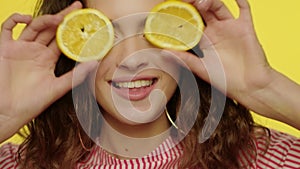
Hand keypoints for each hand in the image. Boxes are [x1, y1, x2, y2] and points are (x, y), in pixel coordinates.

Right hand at [0, 1, 96, 141]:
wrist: (8, 112)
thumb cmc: (32, 104)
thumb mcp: (57, 89)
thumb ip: (75, 76)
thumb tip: (95, 63)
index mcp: (47, 59)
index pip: (63, 40)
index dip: (73, 30)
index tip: (85, 21)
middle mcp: (35, 51)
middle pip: (51, 29)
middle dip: (64, 17)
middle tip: (77, 7)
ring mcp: (20, 48)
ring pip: (34, 26)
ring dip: (46, 19)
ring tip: (59, 18)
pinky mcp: (5, 48)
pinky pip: (8, 28)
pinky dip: (16, 20)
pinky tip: (28, 19)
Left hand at [168, 0, 299, 128]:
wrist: (249, 87)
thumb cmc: (225, 80)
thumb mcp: (201, 69)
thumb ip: (184, 59)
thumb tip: (163, 52)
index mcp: (203, 39)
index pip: (190, 22)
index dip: (181, 15)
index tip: (169, 10)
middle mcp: (216, 30)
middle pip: (202, 10)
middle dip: (192, 3)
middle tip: (182, 1)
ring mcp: (230, 27)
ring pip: (218, 6)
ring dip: (209, 0)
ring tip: (199, 3)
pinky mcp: (245, 27)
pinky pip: (244, 8)